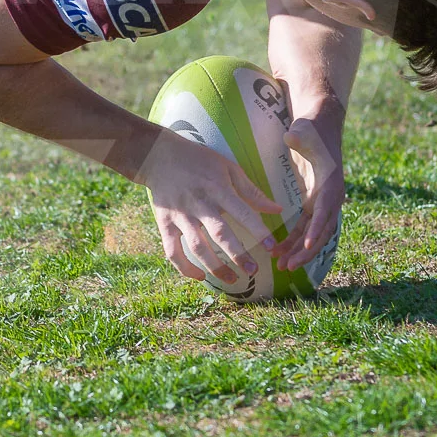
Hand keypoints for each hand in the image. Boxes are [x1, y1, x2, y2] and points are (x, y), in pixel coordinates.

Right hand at [141, 131, 281, 282]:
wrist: (158, 155)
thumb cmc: (198, 160)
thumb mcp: (227, 168)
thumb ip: (251, 191)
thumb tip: (277, 209)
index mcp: (218, 189)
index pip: (242, 212)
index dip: (258, 231)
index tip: (273, 247)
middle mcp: (199, 204)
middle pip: (219, 234)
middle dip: (238, 255)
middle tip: (253, 271)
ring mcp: (180, 216)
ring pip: (197, 247)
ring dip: (215, 267)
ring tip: (233, 280)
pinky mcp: (164, 224)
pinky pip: (172, 251)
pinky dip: (185, 267)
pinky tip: (200, 276)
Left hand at [272, 115, 344, 272]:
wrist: (321, 128)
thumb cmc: (311, 129)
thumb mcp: (304, 130)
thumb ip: (299, 135)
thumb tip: (291, 137)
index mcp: (330, 183)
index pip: (324, 211)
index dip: (317, 229)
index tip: (308, 246)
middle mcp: (330, 197)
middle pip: (321, 231)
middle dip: (306, 251)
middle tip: (288, 266)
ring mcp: (322, 203)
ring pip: (313, 234)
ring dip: (299, 251)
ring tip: (282, 267)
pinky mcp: (313, 205)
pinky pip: (306, 228)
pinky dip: (295, 241)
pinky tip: (280, 253)